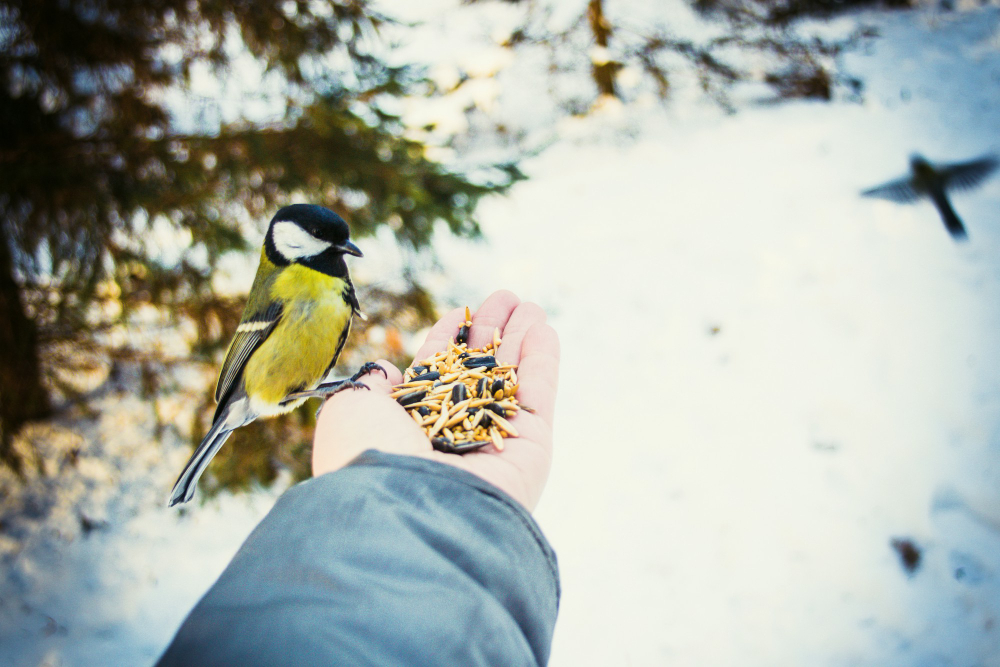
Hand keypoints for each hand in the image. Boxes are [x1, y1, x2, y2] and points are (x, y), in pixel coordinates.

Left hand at [312, 290, 559, 510]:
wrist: (407, 508)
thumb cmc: (369, 457)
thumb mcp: (351, 410)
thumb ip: (371, 386)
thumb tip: (386, 373)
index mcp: (411, 429)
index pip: (435, 377)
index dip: (449, 341)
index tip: (460, 312)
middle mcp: (454, 437)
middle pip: (479, 374)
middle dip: (493, 335)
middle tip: (505, 298)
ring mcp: (494, 443)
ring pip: (512, 381)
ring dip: (523, 340)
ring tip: (530, 305)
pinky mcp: (530, 450)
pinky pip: (538, 398)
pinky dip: (543, 362)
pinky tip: (543, 329)